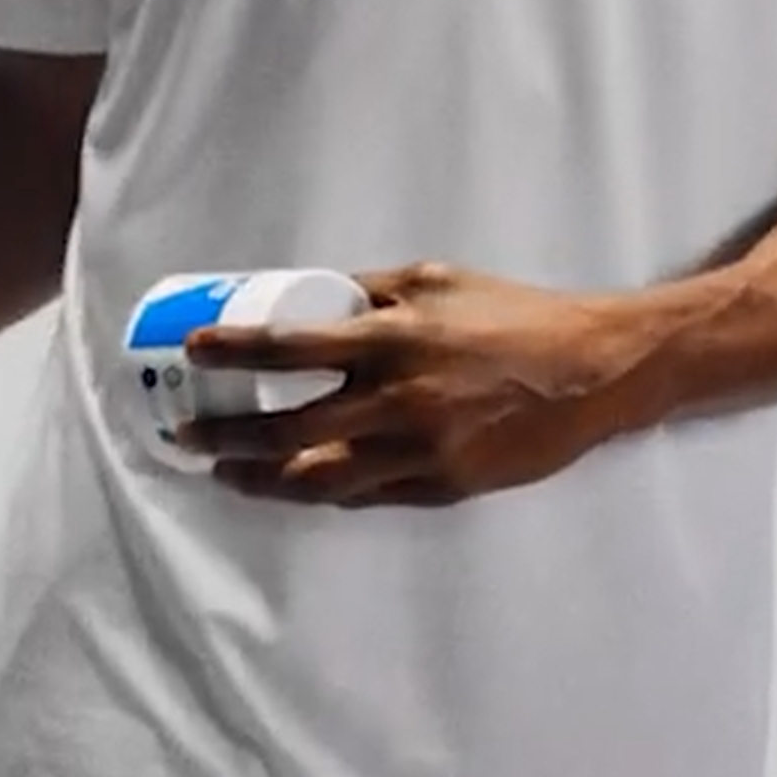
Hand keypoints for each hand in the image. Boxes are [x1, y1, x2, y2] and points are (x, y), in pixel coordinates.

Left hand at [178, 261, 641, 506]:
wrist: (590, 372)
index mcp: (391, 340)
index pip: (289, 348)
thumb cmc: (513, 315)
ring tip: (229, 476)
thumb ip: (370, 291)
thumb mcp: (436, 280)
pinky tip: (298, 484)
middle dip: (226, 439)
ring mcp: (418, 454)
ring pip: (319, 481)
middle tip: (186, 438)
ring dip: (264, 480)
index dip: (233, 352)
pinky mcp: (442, 487)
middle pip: (287, 431)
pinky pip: (367, 497)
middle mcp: (396, 402)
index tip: (194, 352)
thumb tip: (307, 296)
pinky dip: (326, 492)